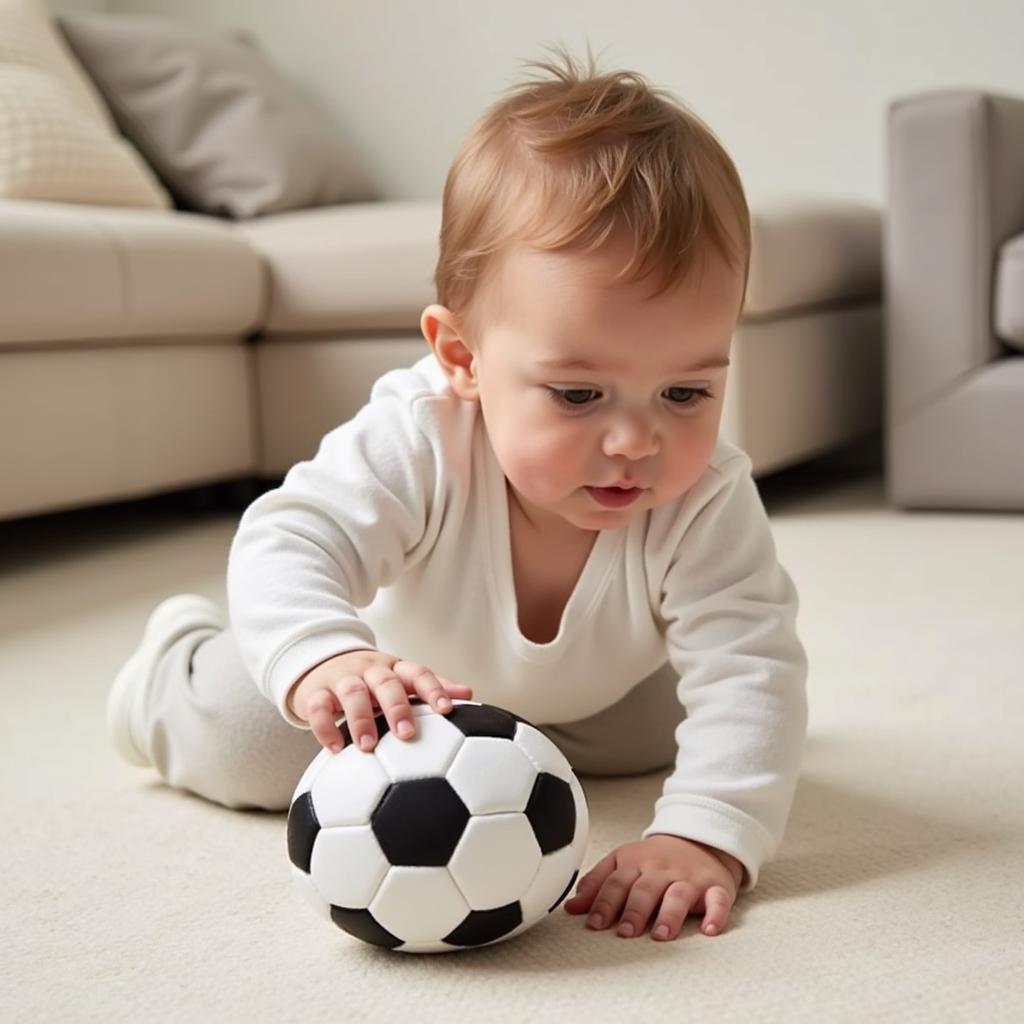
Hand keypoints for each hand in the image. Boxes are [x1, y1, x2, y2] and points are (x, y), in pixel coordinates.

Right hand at [287, 649, 473, 752]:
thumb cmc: (371, 680)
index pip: (418, 673)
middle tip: (407, 734)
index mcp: (395, 668)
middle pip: (386, 682)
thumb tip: (469, 694)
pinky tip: (335, 748)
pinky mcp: (315, 691)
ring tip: (368, 746)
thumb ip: (431, 687)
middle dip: (397, 707)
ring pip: (352, 692)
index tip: (448, 709)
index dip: (434, 688)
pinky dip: (325, 726)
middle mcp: (370, 670)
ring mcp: (342, 678)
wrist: (321, 662)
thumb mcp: (399, 678)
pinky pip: (318, 706)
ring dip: (361, 718)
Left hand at [563, 834, 743, 940]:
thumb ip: (597, 884)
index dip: (603, 902)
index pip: (616, 882)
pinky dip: (716, 914)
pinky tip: (710, 929)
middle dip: (634, 911)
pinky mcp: (715, 886)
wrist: (699, 839)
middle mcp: (661, 870)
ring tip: (661, 935)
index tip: (593, 923)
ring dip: (670, 915)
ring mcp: (689, 878)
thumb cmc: (654, 859)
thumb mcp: (622, 863)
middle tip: (624, 932)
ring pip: (679, 895)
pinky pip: (718, 900)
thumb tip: (570, 907)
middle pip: (645, 889)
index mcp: (635, 863)